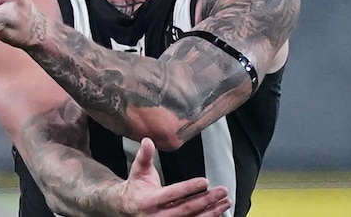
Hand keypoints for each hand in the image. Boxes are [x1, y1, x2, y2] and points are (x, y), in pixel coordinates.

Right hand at [116, 138, 230, 216]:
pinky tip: (217, 211)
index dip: (188, 188)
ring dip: (211, 211)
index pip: (171, 194)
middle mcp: (156, 216)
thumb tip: (148, 141)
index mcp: (147, 200)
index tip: (204, 181)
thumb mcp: (138, 170)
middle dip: (206, 200)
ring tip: (225, 202)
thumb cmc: (135, 187)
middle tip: (221, 191)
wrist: (125, 208)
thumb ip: (144, 156)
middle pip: (185, 209)